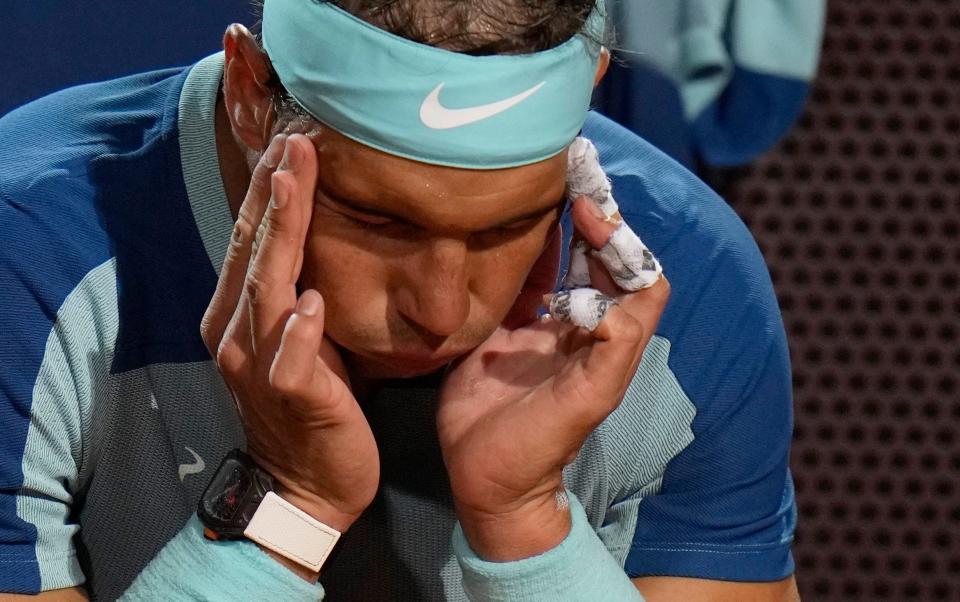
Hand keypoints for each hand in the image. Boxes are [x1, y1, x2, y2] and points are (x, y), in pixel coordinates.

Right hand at [200, 134, 378, 533]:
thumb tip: (320, 238)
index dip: (269, 190)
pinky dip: (298, 332)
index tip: (292, 142)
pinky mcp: (290, 399)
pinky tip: (310, 303)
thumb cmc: (310, 402)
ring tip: (292, 187)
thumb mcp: (300, 336)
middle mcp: (238, 332)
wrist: (304, 485)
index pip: (252, 239)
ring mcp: (258, 365)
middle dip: (274, 193)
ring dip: (280, 238)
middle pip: (254, 250)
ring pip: (265, 290)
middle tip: (297, 140)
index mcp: (239, 313)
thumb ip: (298, 288)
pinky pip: (289, 363)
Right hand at [437, 197, 669, 560]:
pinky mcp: (504, 332)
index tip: (594, 213)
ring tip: (554, 184)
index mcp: (610, 342)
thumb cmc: (539, 445)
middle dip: (597, 221)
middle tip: (579, 176)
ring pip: (562, 267)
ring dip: (564, 229)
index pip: (637, 279)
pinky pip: (519, 283)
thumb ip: (611, 350)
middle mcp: (581, 329)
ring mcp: (542, 329)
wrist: (484, 478)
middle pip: (602, 264)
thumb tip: (617, 294)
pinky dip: (522, 253)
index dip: (625, 243)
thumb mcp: (585, 402)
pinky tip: (514, 222)